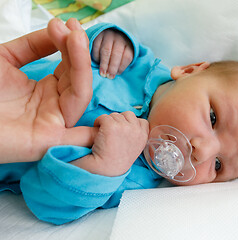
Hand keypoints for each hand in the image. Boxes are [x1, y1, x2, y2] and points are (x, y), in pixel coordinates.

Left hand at [0, 18, 95, 162]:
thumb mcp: (6, 58)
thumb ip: (33, 46)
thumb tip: (60, 30)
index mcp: (46, 89)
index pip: (70, 67)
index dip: (71, 45)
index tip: (67, 23)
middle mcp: (54, 104)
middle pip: (79, 78)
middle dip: (78, 51)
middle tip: (73, 28)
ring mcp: (54, 122)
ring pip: (80, 94)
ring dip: (82, 65)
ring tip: (75, 38)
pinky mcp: (50, 139)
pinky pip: (79, 134)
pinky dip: (94, 124)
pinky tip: (109, 95)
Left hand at [72, 112, 148, 176]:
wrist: (106, 169)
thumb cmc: (117, 161)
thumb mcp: (135, 148)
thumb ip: (136, 135)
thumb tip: (131, 125)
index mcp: (144, 137)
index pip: (142, 121)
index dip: (131, 124)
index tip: (123, 133)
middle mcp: (136, 130)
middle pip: (128, 115)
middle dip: (119, 121)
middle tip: (112, 135)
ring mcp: (125, 127)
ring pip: (115, 115)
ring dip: (108, 122)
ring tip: (105, 135)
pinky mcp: (111, 126)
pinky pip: (103, 117)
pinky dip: (99, 123)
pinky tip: (98, 134)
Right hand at [92, 29, 133, 78]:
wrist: (111, 34)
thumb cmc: (119, 50)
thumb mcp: (124, 55)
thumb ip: (121, 64)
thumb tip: (114, 74)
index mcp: (129, 45)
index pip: (127, 57)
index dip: (121, 67)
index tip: (116, 75)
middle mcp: (120, 38)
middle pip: (116, 54)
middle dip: (112, 67)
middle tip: (108, 76)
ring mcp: (109, 35)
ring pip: (106, 50)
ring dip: (104, 63)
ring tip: (102, 73)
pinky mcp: (98, 34)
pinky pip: (96, 46)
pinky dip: (96, 56)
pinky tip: (97, 62)